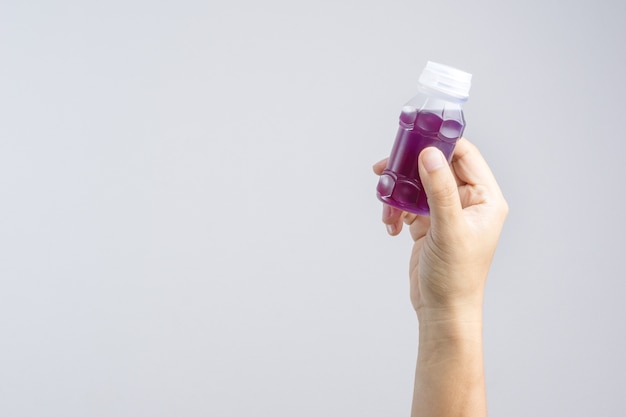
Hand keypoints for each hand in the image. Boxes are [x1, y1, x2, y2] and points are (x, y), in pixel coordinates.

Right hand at [373, 138, 507, 319]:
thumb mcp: (448, 230)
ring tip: (386, 209)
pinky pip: (408, 204)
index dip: (440, 143)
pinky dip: (396, 210)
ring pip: (418, 185)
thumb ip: (440, 190)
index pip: (464, 156)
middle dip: (410, 169)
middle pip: (436, 167)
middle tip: (386, 168)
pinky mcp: (428, 224)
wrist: (441, 311)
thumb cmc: (455, 277)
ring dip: (398, 193)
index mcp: (484, 199)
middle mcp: (467, 202)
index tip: (414, 137)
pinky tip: (391, 226)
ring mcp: (446, 213)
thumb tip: (431, 155)